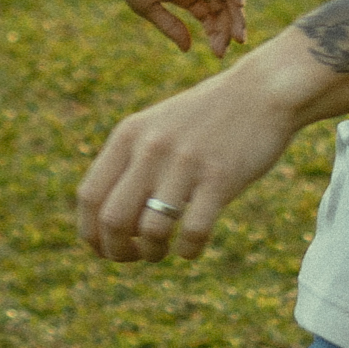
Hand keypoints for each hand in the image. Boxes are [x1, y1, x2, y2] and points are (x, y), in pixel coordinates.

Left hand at [77, 30, 308, 261]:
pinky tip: (192, 246)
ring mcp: (184, 162)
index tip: (107, 248)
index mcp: (128, 134)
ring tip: (164, 249)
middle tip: (136, 255)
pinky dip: (189, 250)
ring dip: (153, 252)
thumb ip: (130, 163)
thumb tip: (106, 223)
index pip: (89, 196)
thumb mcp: (155, 128)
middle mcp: (150, 147)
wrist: (259, 92)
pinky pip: (194, 232)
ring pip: (150, 231)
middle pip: (112, 219)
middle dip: (117, 251)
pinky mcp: (220, 178)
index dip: (91, 233)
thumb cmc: (205, 118)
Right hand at [106, 0, 245, 58]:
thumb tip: (188, 49)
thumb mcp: (149, 9)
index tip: (218, 53)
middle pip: (222, 7)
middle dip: (230, 26)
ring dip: (236, 11)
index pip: (209, 18)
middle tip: (235, 44)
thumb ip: (171, 27)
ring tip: (238, 32)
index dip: (216, 35)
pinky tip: (238, 4)